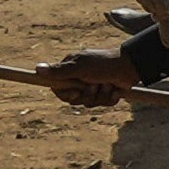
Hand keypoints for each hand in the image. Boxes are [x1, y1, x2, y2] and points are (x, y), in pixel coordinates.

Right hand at [31, 46, 147, 109]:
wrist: (130, 66)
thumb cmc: (104, 63)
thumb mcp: (80, 67)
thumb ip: (59, 71)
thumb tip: (37, 69)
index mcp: (70, 70)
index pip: (58, 88)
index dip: (65, 94)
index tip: (75, 92)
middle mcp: (80, 78)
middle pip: (74, 99)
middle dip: (86, 95)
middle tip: (94, 84)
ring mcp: (92, 87)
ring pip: (89, 103)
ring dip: (100, 95)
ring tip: (107, 83)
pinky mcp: (105, 94)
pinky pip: (102, 105)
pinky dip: (110, 98)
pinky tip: (115, 89)